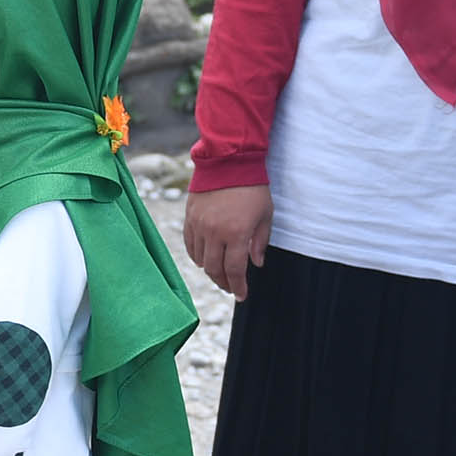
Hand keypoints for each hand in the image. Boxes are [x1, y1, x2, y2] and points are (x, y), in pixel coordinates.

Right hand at [183, 184, 272, 299]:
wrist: (229, 161)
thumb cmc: (252, 187)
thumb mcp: (265, 216)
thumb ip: (259, 242)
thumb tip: (256, 264)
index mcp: (236, 233)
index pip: (234, 270)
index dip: (238, 287)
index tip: (242, 295)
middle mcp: (214, 232)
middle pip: (214, 269)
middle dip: (224, 282)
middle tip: (231, 287)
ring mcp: (199, 225)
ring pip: (200, 259)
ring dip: (210, 270)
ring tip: (219, 273)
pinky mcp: (190, 217)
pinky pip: (190, 245)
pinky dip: (197, 255)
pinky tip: (205, 258)